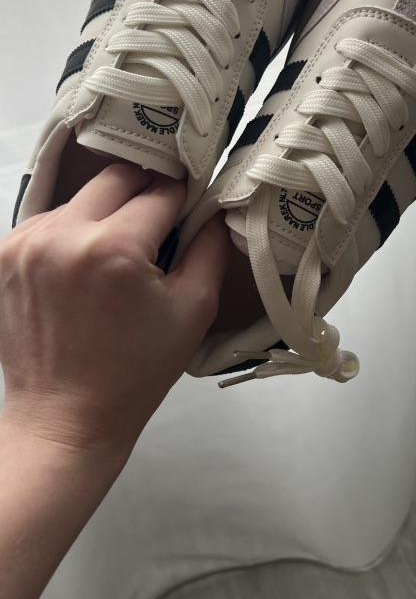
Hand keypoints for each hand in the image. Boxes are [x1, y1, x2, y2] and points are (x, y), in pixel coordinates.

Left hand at [0, 163, 229, 460]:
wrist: (65, 419)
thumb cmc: (135, 373)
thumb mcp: (193, 310)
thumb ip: (209, 247)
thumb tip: (212, 207)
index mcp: (114, 248)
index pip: (160, 192)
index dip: (182, 199)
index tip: (189, 210)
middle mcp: (62, 235)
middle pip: (115, 179)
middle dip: (142, 193)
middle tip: (157, 224)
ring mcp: (24, 243)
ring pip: (79, 199)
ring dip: (103, 215)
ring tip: (114, 258)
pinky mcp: (2, 257)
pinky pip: (47, 222)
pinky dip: (70, 234)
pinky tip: (81, 269)